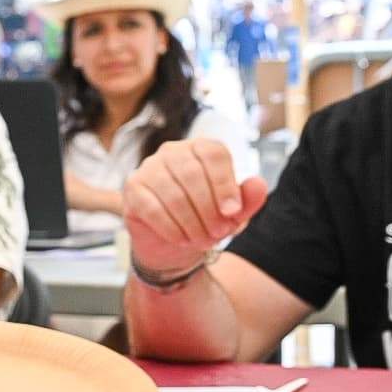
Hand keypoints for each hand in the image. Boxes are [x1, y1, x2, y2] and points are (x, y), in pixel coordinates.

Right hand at [123, 139, 264, 279]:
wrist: (174, 243)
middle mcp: (173, 151)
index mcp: (201, 148)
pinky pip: (153, 208)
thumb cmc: (206, 219)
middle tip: (219, 233)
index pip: (213, 154)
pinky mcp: (133, 188)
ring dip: (192, 223)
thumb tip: (258, 184)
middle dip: (209, 210)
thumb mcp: (233, 213)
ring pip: (173, 194)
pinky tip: (182, 240)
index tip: (233, 212)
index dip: (225, 184)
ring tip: (203, 240)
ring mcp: (149, 168)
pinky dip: (172, 229)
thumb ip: (248, 199)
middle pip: (192, 174)